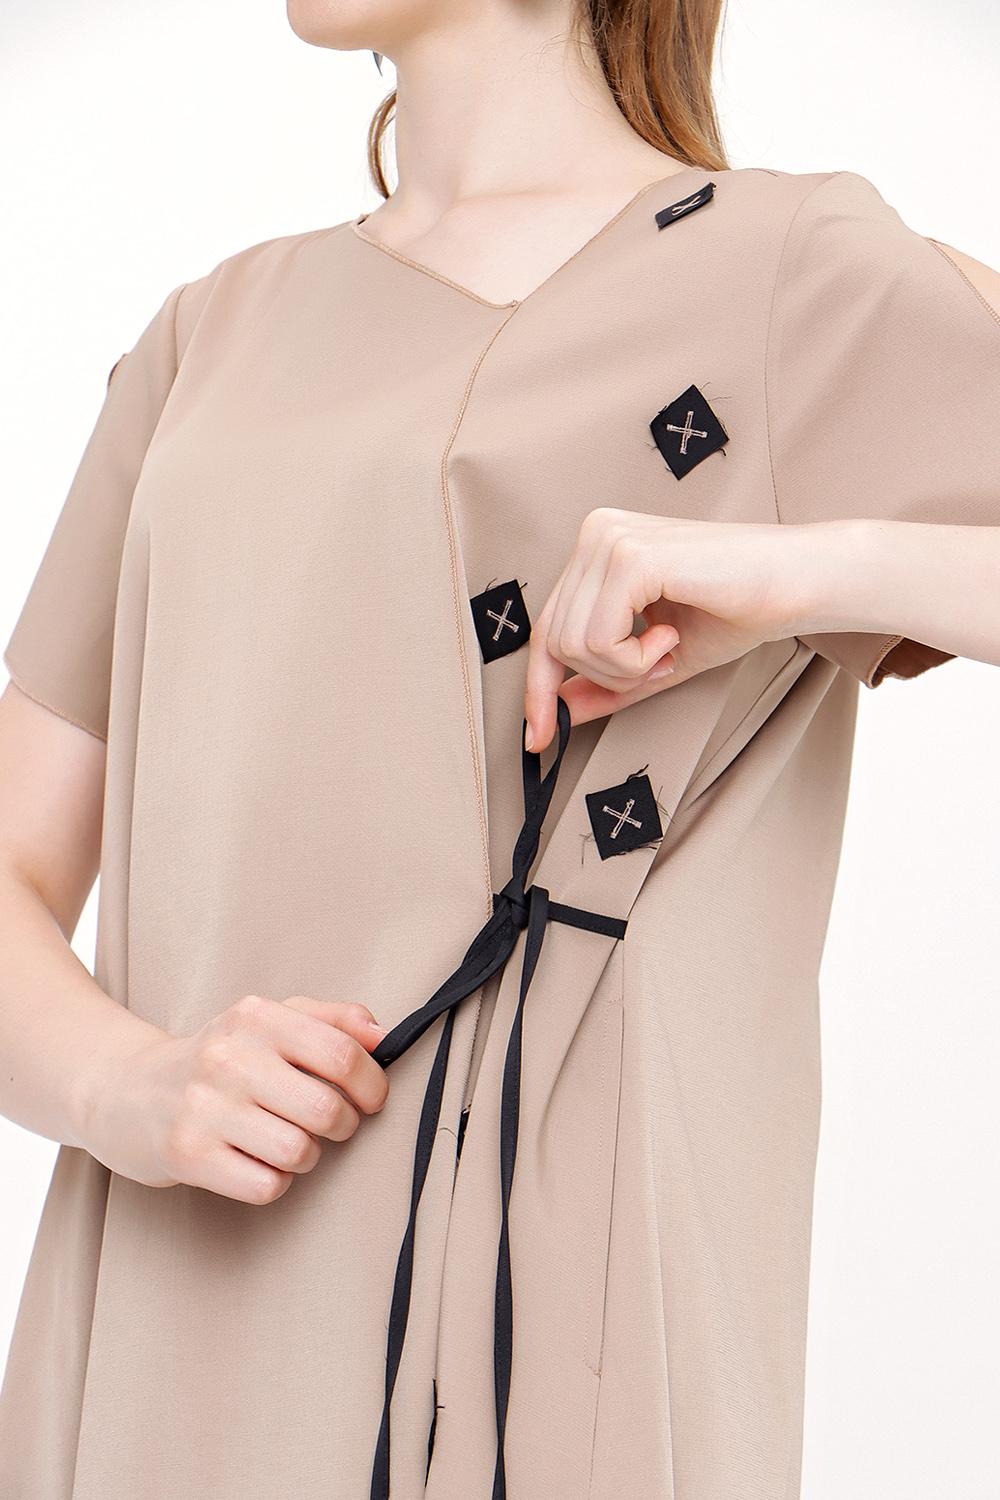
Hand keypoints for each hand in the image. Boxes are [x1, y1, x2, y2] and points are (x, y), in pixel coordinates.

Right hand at [78, 994, 389, 1204]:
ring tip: (286, 1141)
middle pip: (327, 1109)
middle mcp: (228, 1056)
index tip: (370, 1099)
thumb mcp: (268, 1021)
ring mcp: (204, 1106)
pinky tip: (254, 1161)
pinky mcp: (186, 1153)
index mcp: (255, 1016)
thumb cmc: (219, 1059)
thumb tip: (382, 1035)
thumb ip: (331, 1019)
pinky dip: (272, 1181)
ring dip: (307, 1156)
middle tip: (330, 1124)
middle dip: (343, 1125)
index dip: (372, 1084)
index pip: (342, 1053)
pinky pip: (266, 1185)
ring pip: (300, 1152)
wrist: (128, 1092)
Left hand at [524, 508, 802, 750]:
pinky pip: (599, 640)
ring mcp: (609, 540)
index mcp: (597, 547)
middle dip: (608, 676)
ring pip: (572, 645)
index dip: (539, 688)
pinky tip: (672, 636)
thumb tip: (558, 713)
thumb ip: (607, 682)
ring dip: (626, 669)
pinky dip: (636, 659)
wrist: (796, 583)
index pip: (547, 627)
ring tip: (670, 646)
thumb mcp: (656, 659)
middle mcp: (595, 533)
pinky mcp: (629, 556)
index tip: (539, 739)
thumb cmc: (736, 611)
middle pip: (555, 642)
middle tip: (662, 662)